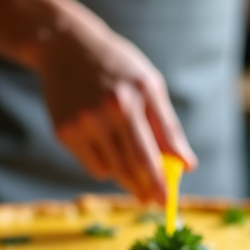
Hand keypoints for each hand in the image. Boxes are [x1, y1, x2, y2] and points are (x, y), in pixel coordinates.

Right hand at [37, 17, 196, 202]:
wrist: (66, 46)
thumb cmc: (117, 67)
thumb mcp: (149, 85)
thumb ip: (168, 127)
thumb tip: (186, 165)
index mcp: (132, 99)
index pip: (149, 153)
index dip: (160, 182)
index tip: (167, 202)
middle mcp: (105, 112)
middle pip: (129, 166)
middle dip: (145, 189)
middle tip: (154, 201)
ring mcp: (81, 123)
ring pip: (110, 171)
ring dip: (127, 178)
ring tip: (135, 174)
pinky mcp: (63, 132)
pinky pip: (92, 166)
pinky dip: (106, 167)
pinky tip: (110, 152)